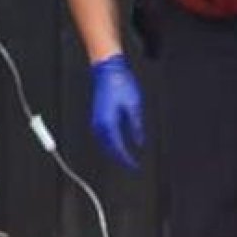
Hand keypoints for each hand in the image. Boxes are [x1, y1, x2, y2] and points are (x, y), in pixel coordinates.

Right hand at [90, 54, 143, 169]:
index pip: (119, 148)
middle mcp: (100, 125)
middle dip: (120, 159)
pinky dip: (109, 144)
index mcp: (109, 123)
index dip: (127, 160)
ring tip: (125, 158)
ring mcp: (96, 121)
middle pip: (109, 149)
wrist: (107, 70)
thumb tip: (139, 142)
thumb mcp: (134, 106)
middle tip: (131, 165)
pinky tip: (117, 145)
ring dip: (114, 153)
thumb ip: (136, 127)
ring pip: (104, 145)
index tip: (135, 165)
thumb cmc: (119, 84)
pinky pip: (102, 138)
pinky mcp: (96, 118)